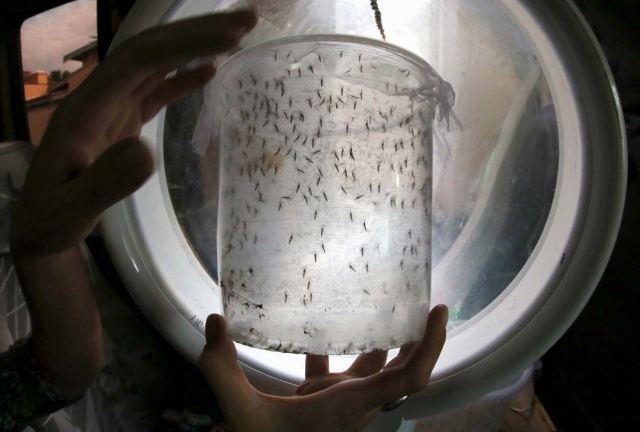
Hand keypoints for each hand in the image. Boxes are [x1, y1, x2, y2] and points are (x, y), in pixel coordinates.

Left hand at [6, 10, 255, 398]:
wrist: (41, 236)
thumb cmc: (51, 228)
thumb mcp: (70, 214)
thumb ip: (104, 184)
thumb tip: (147, 152)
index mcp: (87, 110)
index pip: (140, 60)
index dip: (185, 43)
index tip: (231, 37)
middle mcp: (99, 99)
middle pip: (151, 49)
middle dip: (197, 30)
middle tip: (248, 20)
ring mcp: (111, 110)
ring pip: (155, 64)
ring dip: (194, 45)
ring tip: (238, 34)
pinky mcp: (122, 124)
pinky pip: (155, 89)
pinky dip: (183, 75)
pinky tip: (210, 70)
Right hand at [198, 305, 447, 431]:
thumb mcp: (241, 414)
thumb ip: (222, 370)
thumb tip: (215, 320)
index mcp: (352, 404)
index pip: (409, 377)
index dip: (431, 345)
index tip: (439, 310)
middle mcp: (358, 402)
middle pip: (406, 368)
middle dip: (421, 336)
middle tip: (421, 296)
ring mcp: (345, 401)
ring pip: (378, 365)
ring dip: (386, 337)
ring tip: (383, 298)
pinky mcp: (328, 400)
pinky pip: (345, 368)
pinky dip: (343, 346)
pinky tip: (322, 326)